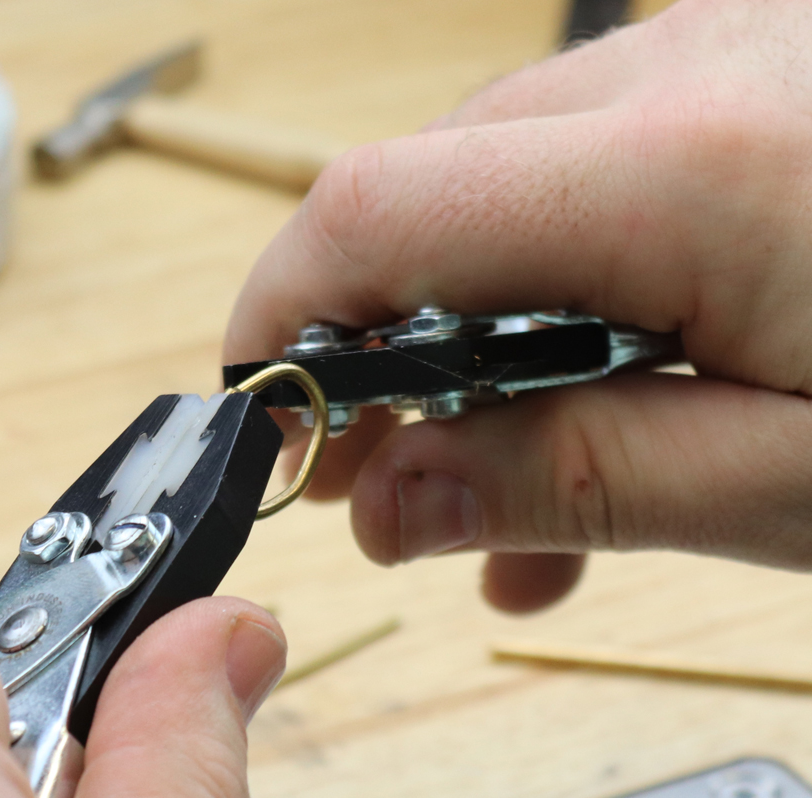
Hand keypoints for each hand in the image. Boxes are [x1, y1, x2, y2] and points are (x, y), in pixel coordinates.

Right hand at [224, 0, 811, 611]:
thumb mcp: (792, 489)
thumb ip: (580, 483)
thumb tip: (395, 504)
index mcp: (697, 169)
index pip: (380, 215)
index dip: (285, 322)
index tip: (270, 429)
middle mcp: (694, 67)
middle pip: (428, 201)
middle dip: (377, 356)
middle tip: (383, 483)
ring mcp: (725, 60)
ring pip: (506, 200)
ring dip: (475, 351)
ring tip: (500, 490)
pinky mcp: (748, 91)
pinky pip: (594, 182)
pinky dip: (561, 302)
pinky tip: (593, 411)